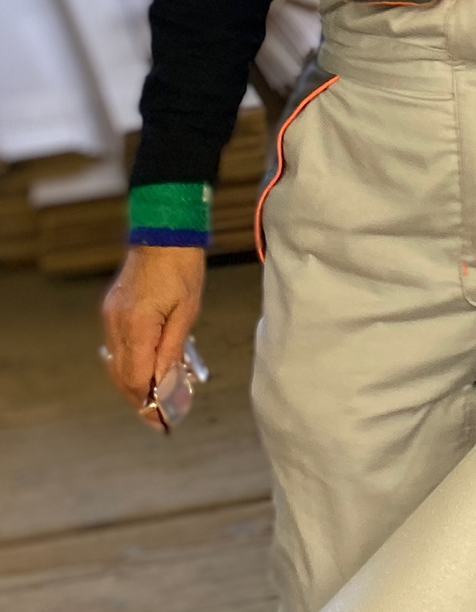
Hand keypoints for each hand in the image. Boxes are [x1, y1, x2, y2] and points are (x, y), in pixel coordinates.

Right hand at [102, 244, 205, 423]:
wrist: (164, 233)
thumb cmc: (183, 268)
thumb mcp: (187, 311)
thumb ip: (172, 349)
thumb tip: (163, 383)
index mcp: (137, 327)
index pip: (137, 378)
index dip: (148, 402)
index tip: (161, 420)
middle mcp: (116, 325)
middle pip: (122, 376)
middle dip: (139, 398)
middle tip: (158, 417)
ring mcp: (110, 317)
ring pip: (116, 364)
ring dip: (133, 382)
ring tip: (155, 397)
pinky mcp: (111, 309)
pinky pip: (116, 346)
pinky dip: (130, 362)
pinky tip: (147, 368)